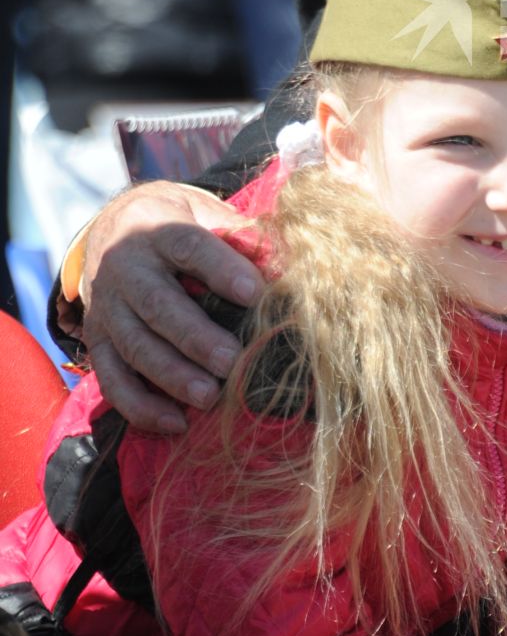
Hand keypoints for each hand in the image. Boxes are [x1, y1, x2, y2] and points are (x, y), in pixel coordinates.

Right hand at [79, 182, 263, 432]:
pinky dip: (140, 406)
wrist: (113, 226)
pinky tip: (176, 422)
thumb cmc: (177, 224)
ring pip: (134, 345)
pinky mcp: (96, 340)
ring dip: (172, 376)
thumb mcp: (204, 212)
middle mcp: (125, 267)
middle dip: (196, 338)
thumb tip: (281, 262)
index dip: (221, 269)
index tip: (256, 293)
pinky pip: (112, 378)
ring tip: (210, 397)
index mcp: (158, 229)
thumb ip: (239, 234)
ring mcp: (106, 307)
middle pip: (158, 304)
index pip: (188, 246)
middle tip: (233, 361)